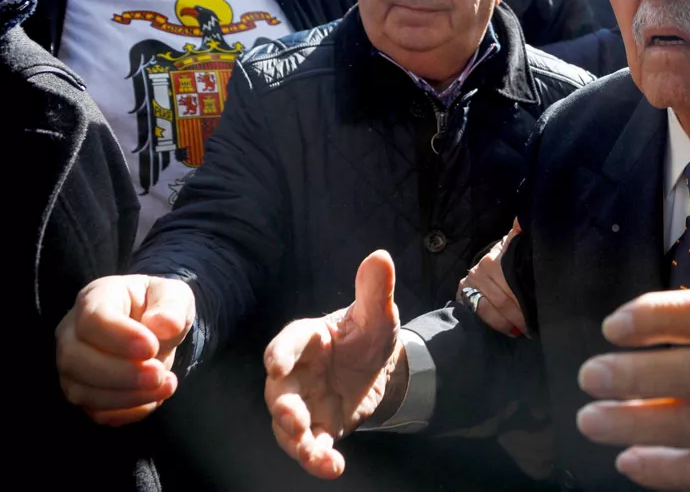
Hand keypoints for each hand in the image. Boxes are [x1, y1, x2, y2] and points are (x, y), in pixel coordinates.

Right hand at [55, 275, 194, 425]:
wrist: (154, 328)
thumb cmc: (158, 307)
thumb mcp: (174, 295)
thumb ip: (172, 305)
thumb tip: (164, 325)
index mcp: (94, 299)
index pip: (92, 320)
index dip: (120, 337)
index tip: (152, 347)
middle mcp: (71, 333)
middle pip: (76, 359)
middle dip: (120, 373)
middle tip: (159, 374)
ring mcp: (72, 366)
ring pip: (81, 390)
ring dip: (126, 396)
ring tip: (165, 386)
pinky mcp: (83, 392)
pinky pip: (95, 412)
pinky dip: (126, 412)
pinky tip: (154, 399)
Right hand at [264, 250, 405, 479]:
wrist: (379, 366)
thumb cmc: (368, 333)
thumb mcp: (378, 313)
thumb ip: (375, 289)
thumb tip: (381, 257)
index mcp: (306, 339)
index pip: (286, 344)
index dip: (279, 353)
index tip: (275, 364)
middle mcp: (297, 374)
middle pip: (278, 392)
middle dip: (282, 406)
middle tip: (292, 419)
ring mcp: (304, 404)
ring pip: (287, 426)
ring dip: (296, 440)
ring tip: (312, 452)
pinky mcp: (318, 428)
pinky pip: (311, 447)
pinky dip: (318, 459)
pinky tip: (333, 467)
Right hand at [456, 218, 528, 336]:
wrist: (490, 262)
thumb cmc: (510, 257)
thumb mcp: (517, 245)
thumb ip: (521, 235)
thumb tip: (522, 220)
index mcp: (496, 259)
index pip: (511, 287)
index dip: (524, 303)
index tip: (538, 312)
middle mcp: (480, 269)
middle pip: (503, 301)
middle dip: (520, 316)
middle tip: (533, 328)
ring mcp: (469, 282)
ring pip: (490, 309)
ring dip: (508, 323)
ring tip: (522, 330)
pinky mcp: (462, 293)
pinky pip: (479, 313)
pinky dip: (494, 324)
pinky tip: (508, 330)